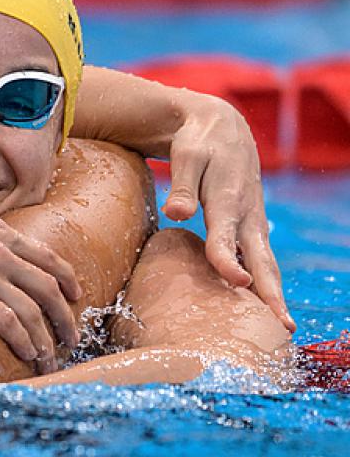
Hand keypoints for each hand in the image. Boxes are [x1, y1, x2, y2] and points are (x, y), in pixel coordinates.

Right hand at [0, 175, 81, 373]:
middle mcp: (1, 253)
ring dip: (47, 340)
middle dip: (66, 318)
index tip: (75, 295)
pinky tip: (28, 354)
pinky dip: (23, 341)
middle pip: (49, 290)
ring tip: (51, 358)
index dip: (67, 279)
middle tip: (71, 338)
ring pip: (33, 313)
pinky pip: (7, 323)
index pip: (47, 258)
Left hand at [161, 93, 294, 331]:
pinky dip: (265, 283)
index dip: (227, 259)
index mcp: (228, 200)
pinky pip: (260, 260)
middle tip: (281, 326)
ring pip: (265, 264)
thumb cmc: (198, 145)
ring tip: (281, 327)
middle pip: (261, 260)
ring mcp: (253, 223)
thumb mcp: (187, 156)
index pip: (226, 236)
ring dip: (273, 294)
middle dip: (270, 293)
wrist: (222, 130)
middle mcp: (247, 216)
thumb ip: (181, 186)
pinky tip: (263, 307)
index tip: (236, 281)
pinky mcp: (251, 227)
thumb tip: (175, 214)